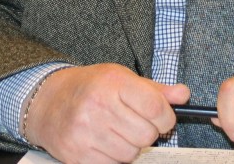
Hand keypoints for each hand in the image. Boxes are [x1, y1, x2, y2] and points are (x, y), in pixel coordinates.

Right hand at [23, 64, 189, 163]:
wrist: (49, 102)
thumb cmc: (91, 87)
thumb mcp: (122, 77)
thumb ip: (155, 89)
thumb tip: (184, 95)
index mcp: (113, 83)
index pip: (155, 107)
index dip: (166, 117)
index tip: (163, 117)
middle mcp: (98, 106)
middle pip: (146, 135)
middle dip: (148, 133)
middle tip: (136, 124)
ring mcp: (85, 132)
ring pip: (131, 155)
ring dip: (131, 147)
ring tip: (119, 132)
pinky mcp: (76, 155)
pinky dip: (114, 158)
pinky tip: (106, 142)